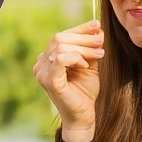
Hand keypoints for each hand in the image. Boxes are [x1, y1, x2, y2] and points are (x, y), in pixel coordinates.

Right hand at [33, 21, 102, 136]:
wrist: (84, 116)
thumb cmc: (85, 92)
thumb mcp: (89, 65)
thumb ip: (90, 48)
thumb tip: (97, 29)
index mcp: (47, 58)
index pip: (61, 36)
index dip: (79, 29)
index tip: (97, 25)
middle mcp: (41, 64)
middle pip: (60, 38)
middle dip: (83, 37)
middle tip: (101, 41)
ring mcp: (42, 72)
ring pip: (61, 47)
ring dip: (83, 48)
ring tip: (99, 54)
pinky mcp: (49, 81)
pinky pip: (61, 59)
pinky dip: (76, 58)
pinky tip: (86, 66)